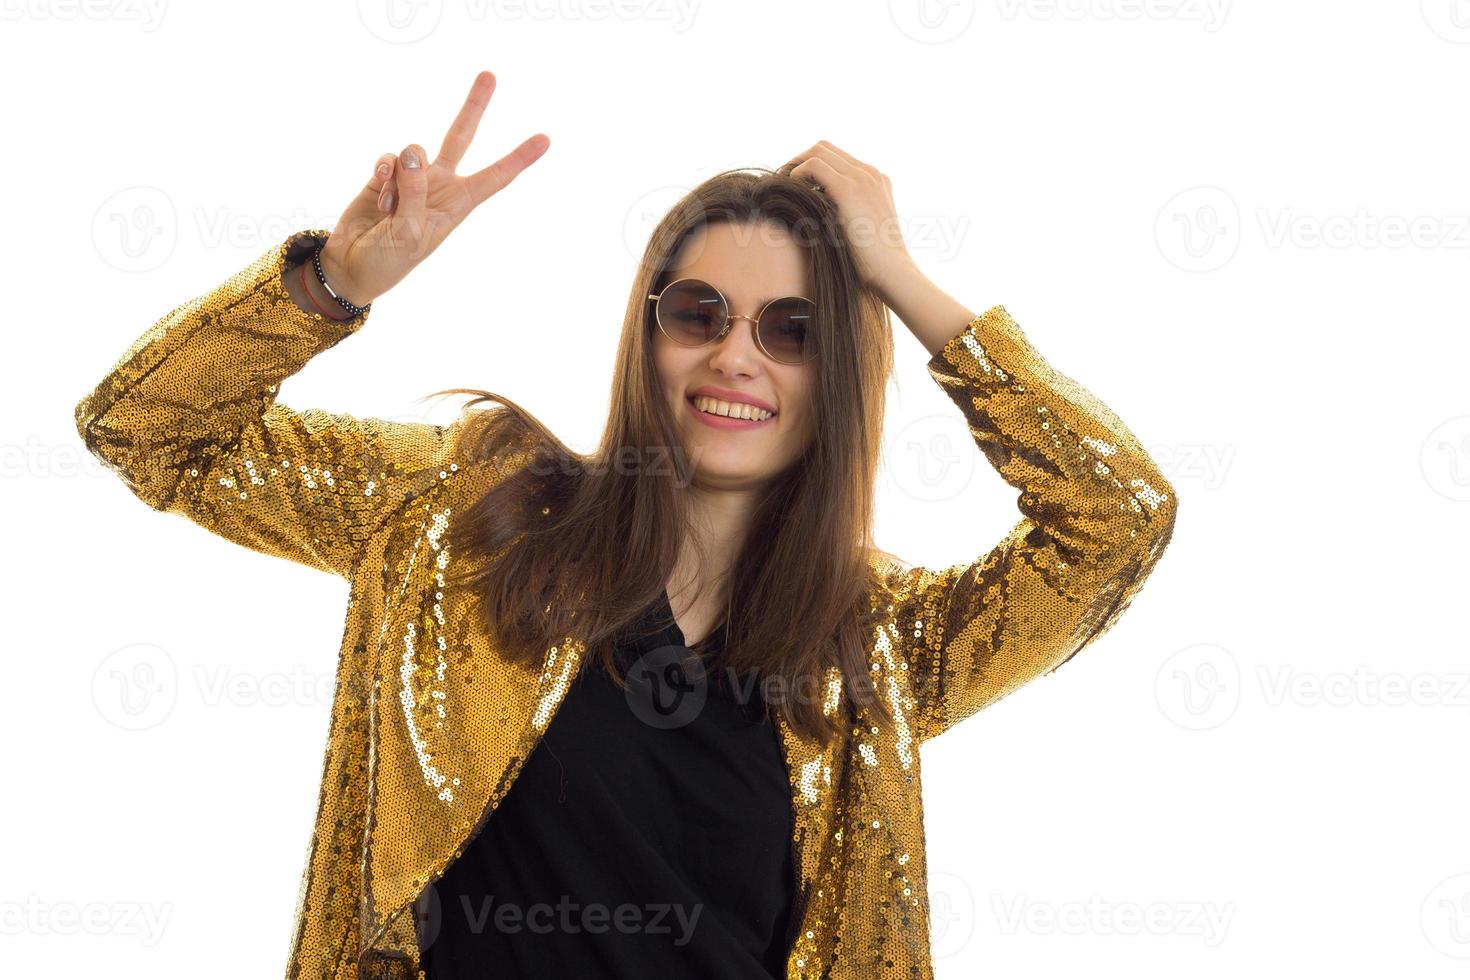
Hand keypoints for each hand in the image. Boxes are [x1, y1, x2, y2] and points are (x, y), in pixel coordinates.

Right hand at [318, 70, 549, 306]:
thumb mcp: (409, 236)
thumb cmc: (388, 262)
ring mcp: (412, 179)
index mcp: (458, 205)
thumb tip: (413, 153)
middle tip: (490, 75)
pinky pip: (389, 157)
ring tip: (390, 210)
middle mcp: (439, 186)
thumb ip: (415, 194)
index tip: (546, 139)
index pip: (495, 178)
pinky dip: (383, 174)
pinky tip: (379, 197)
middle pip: (460, 137)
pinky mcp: (386, 175)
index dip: (519, 158)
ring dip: (400, 177)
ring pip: (414, 150)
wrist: (351, 266)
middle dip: (474, 107)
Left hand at [780, 141, 915, 299]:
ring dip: (795, 164)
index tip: (795, 184)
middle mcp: (869, 173)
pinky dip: (797, 174)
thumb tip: (815, 216)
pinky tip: (790, 191)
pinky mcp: (848, 188)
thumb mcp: (861, 231)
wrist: (892, 272)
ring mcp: (861, 178)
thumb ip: (845, 215)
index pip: (837, 158)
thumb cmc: (875, 263)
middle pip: (825, 148)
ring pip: (818, 151)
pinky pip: (814, 166)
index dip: (811, 165)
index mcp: (876, 181)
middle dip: (800, 159)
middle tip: (783, 180)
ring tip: (782, 185)